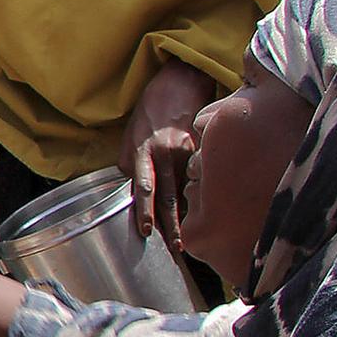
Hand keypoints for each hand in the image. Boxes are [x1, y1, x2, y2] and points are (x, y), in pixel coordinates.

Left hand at [121, 59, 216, 247]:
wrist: (179, 85)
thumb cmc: (149, 115)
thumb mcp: (129, 138)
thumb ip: (130, 167)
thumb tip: (133, 192)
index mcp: (145, 152)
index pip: (143, 186)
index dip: (145, 209)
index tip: (147, 231)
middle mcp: (168, 154)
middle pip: (171, 197)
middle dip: (174, 226)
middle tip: (178, 251)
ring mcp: (190, 154)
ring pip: (189, 192)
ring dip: (189, 218)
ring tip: (191, 244)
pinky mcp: (205, 152)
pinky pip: (201, 179)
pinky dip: (201, 198)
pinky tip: (207, 216)